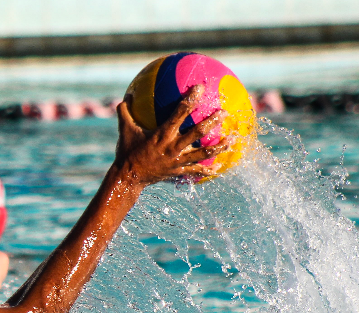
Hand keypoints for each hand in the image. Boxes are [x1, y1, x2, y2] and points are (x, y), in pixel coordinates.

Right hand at [114, 85, 231, 186]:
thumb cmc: (126, 152)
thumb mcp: (125, 131)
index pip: (180, 113)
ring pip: (204, 153)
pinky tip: (219, 167)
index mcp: (162, 134)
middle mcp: (173, 146)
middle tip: (223, 112)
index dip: (191, 99)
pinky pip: (197, 170)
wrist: (127, 179)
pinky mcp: (179, 171)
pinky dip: (208, 169)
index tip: (200, 87)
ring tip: (233, 139)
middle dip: (212, 120)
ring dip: (220, 146)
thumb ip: (125, 112)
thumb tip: (127, 95)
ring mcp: (178, 160)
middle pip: (198, 131)